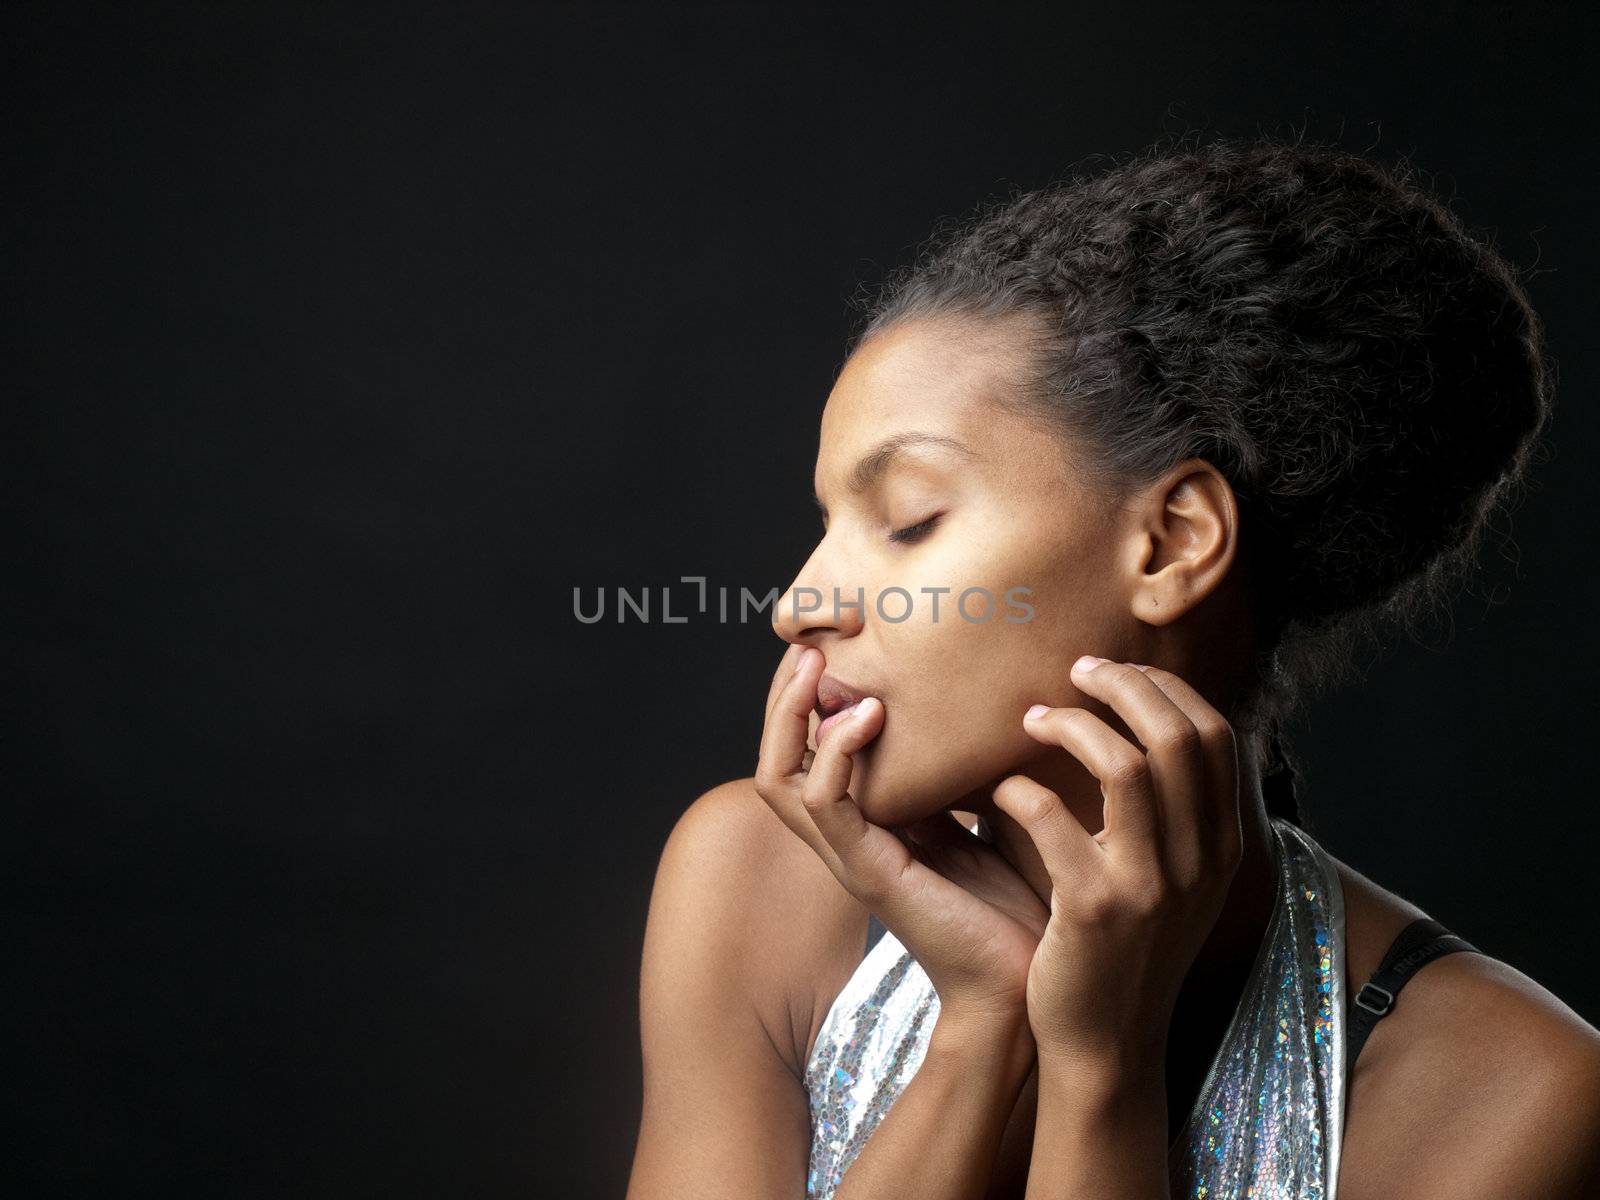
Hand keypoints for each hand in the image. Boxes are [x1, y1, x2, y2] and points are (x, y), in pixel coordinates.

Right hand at [754, 643, 1050, 1028]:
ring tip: (820, 670)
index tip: (838, 641)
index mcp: (869, 822)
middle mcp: (846, 837)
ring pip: (779, 777)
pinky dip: (836, 754)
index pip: (806, 750)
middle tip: (811, 646)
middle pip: (775, 758)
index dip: (809, 697)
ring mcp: (850, 856)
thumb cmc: (1018, 902)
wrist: (1031, 981)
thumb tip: (977, 707)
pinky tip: (867, 719)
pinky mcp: (869, 873)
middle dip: (784, 698)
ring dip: (793, 716)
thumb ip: (963, 772)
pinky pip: (824, 805)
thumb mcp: (986, 816)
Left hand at [994, 657, 1245, 1068]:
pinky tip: (1001, 792)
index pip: (1215, 735)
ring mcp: (1149, 886)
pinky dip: (1020, 789)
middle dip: (1123, 685)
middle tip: (1076, 671)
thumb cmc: (1127, 949)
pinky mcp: (1091, 910)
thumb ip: (1173, 815)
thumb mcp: (1176, 883)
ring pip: (1123, 765)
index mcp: (1222, 846)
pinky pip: (1053, 818)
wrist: (1107, 1044)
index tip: (1118, 672)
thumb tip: (1147, 729)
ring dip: (1072, 725)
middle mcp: (1199, 861)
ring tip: (1033, 719)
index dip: (1165, 689)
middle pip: (1176, 735)